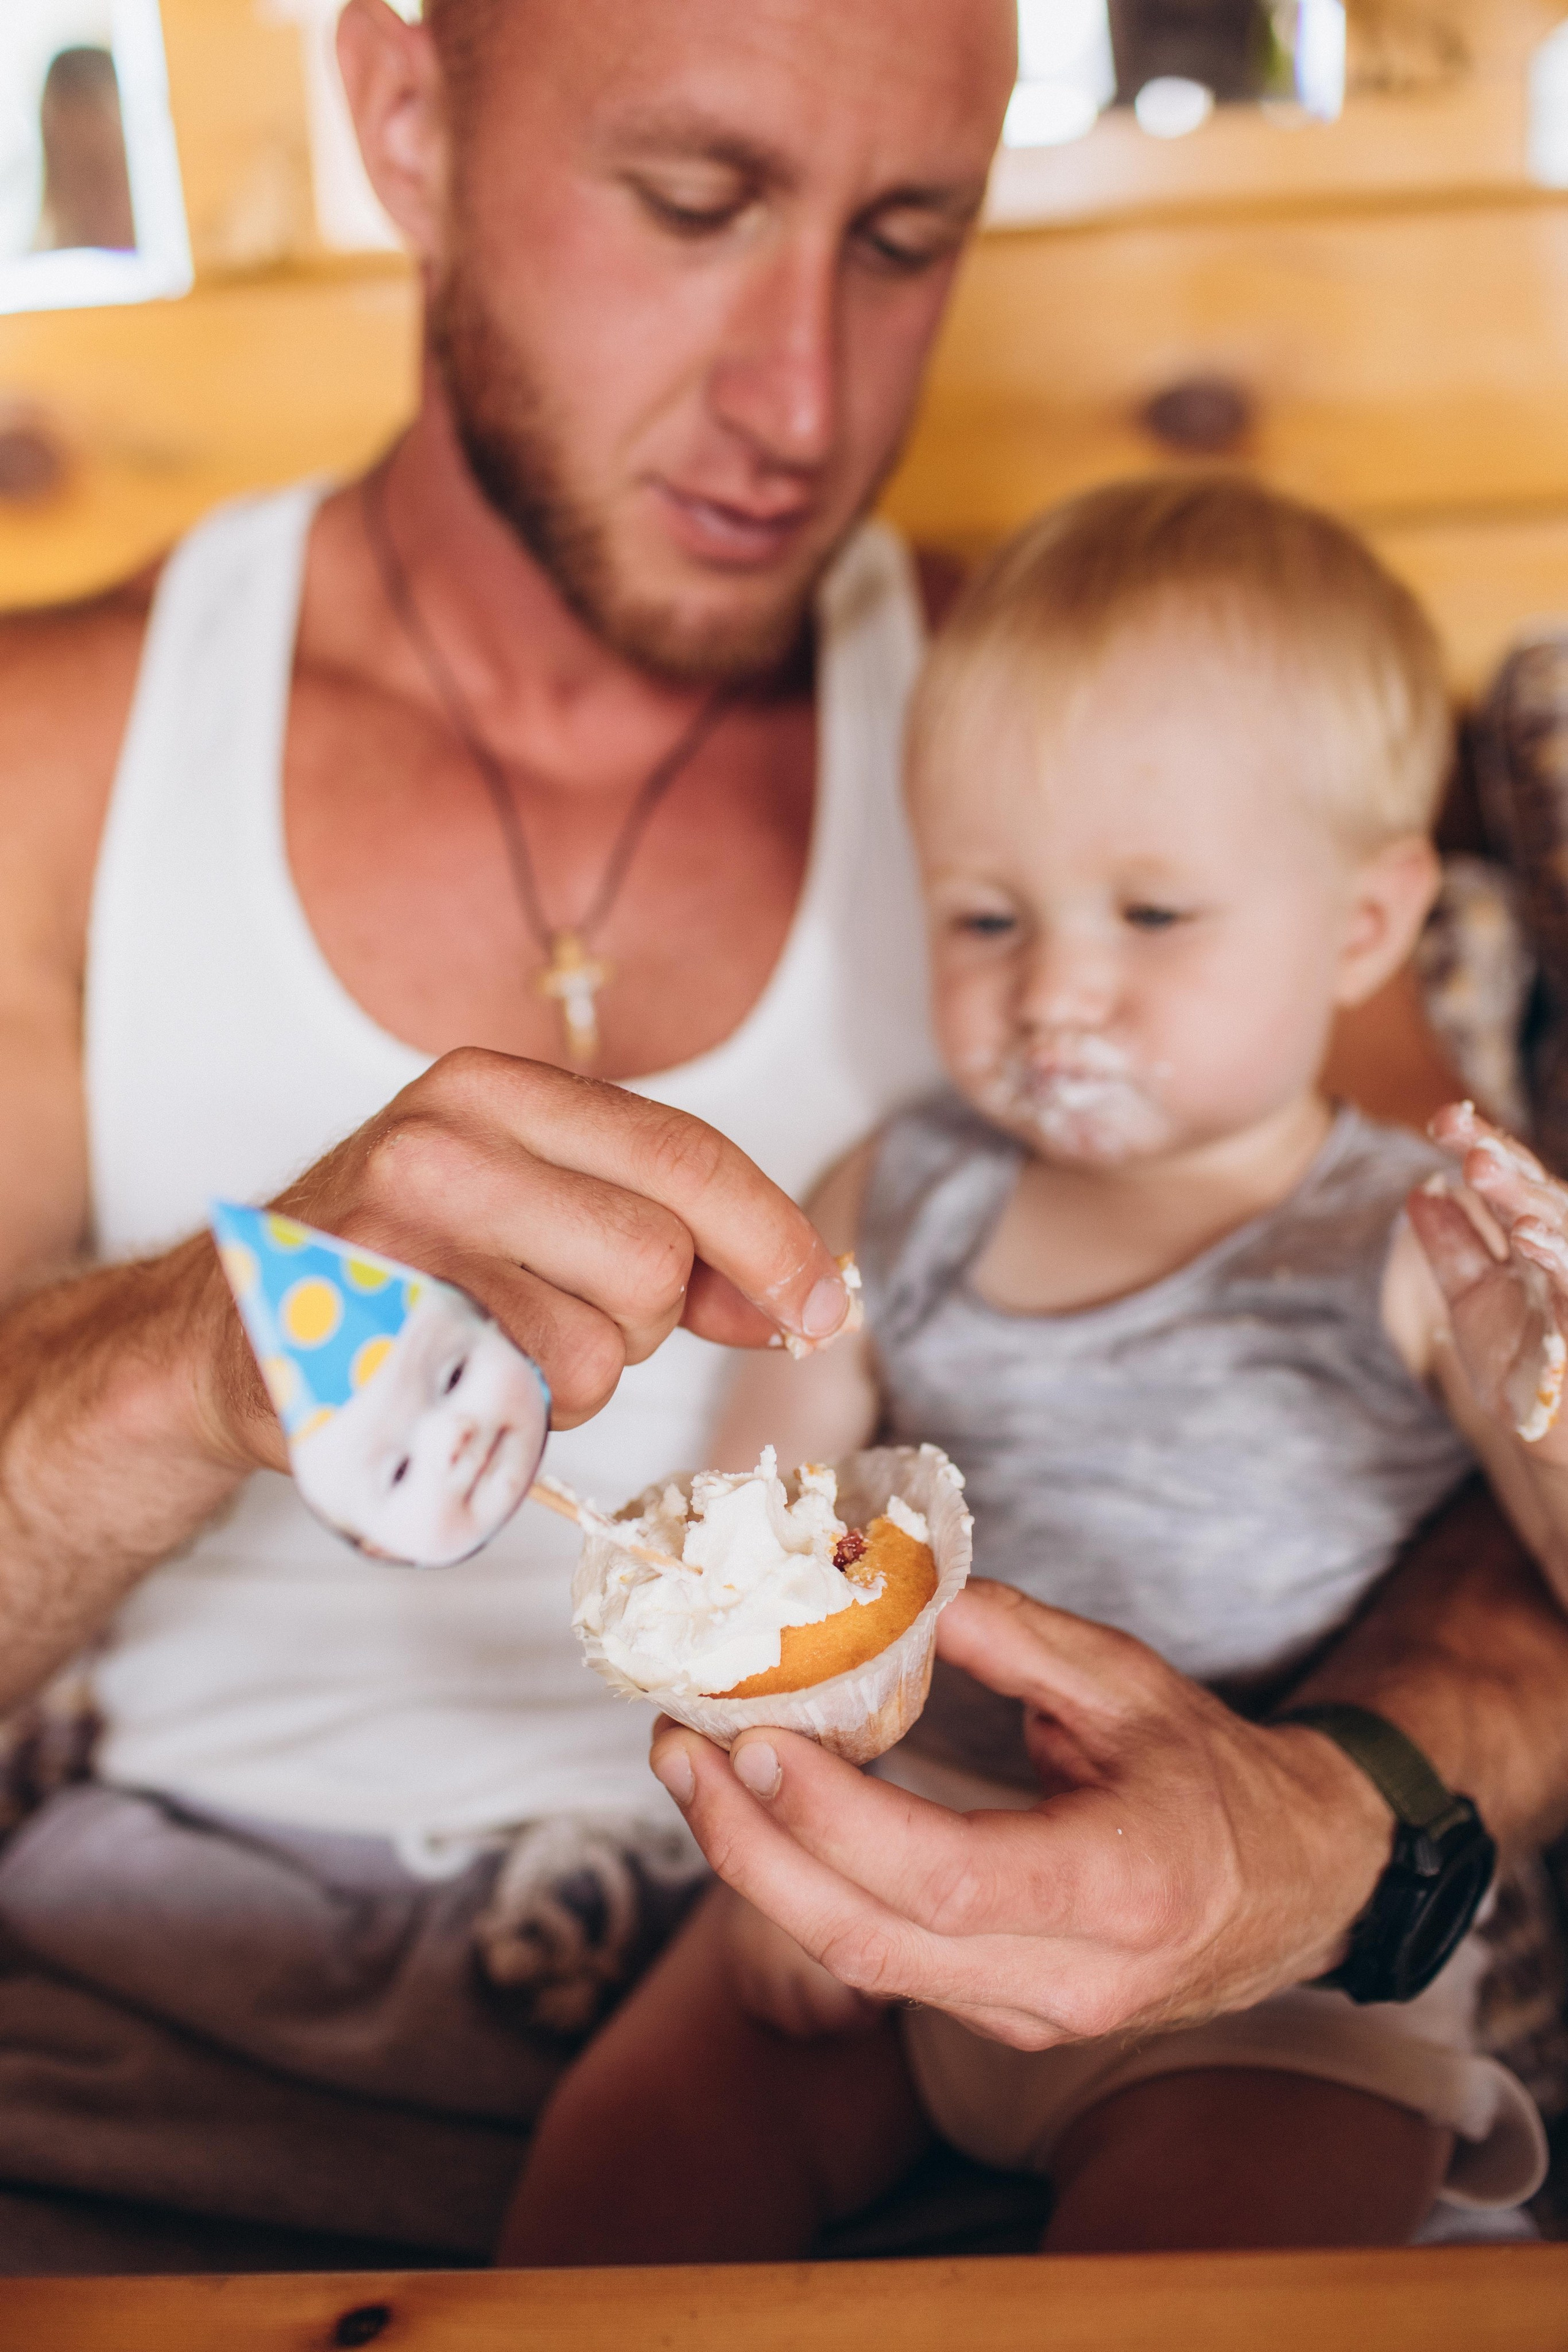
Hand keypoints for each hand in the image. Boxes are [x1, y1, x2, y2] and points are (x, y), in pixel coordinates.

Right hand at [194, 1049, 854, 1468]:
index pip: (682, 1157)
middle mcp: (437, 1142)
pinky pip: (519, 1409)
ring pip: (599, 1348)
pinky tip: (458, 1387)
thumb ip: (666, 1238)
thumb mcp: (530, 1208)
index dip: (770, 1240)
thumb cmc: (405, 1267)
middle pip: (656, 1261)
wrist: (227, 1329)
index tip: (820, 1305)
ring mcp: (390, 1242)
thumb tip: (805, 1297)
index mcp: (491, 1088)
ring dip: (575, 1381)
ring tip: (494, 1351)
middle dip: (642, 1320)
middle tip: (559, 1315)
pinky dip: (514, 1422)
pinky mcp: (364, 1345)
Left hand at [650, 1584, 1394, 2049]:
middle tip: (681, 1750)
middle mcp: (1073, 1978)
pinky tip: (762, 1818)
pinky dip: (807, 1890)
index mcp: (1121, 1888)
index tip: (755, 1739)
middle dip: (751, 1848)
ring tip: (694, 1772)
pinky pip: (882, 1963)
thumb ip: (1016, 1638)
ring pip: (860, 1963)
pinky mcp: (1001, 2017)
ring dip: (758, 1871)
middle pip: (870, 1940)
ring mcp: (1034, 2015)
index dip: (835, 1819)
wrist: (1301, 1887)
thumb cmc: (1217, 1776)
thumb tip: (898, 1591)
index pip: (943, 1879)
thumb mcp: (1133, 1684)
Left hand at [1411, 1102, 1567, 1447]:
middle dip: (1498, 1158)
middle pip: (1533, 1191)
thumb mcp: (1472, 1296)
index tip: (1442, 1117)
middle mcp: (1560, 1249)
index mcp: (1533, 1237)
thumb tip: (1419, 1193)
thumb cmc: (1521, 1361)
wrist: (1552, 1430)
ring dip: (1523, 1197)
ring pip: (1559, 1225)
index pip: (1508, 1178)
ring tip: (1482, 1167)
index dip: (1479, 1144)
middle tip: (1456, 1127)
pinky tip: (1528, 1236)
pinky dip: (1558, 1254)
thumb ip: (1452, 1246)